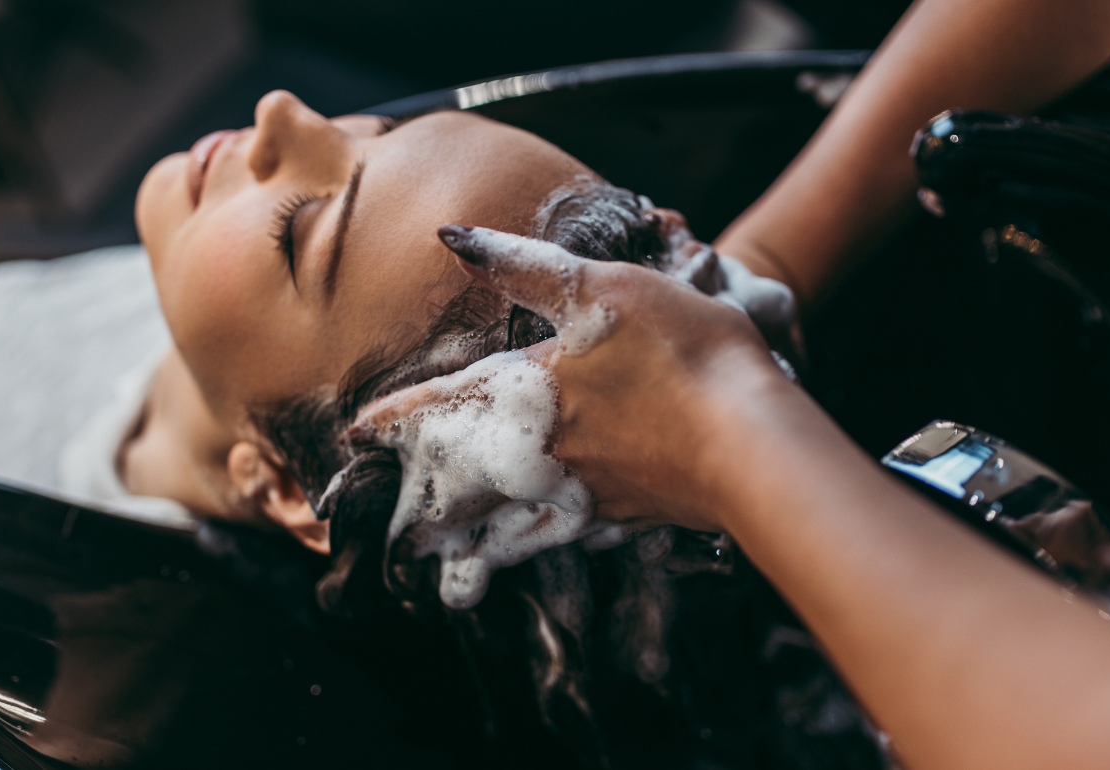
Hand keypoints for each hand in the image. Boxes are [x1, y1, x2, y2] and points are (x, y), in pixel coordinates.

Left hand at [425, 225, 795, 531]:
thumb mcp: (600, 287)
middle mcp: (548, 452)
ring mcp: (592, 491)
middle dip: (431, 504)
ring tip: (452, 563)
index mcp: (531, 394)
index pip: (445, 404)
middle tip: (400, 527)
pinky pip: (580, 536)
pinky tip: (558, 545)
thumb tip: (452, 238)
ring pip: (518, 527)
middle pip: (471, 484)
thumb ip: (523, 264)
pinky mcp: (636, 513)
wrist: (752, 439)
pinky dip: (554, 546)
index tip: (357, 435)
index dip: (398, 418)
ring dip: (479, 544)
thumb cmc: (679, 352)